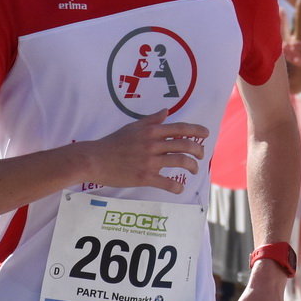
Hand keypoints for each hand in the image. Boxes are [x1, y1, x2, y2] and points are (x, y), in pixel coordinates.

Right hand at [77, 108, 208, 192]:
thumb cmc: (112, 142)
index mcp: (151, 131)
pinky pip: (167, 182)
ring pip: (180, 161)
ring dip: (192, 166)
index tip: (206, 134)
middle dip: (198, 150)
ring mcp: (150, 161)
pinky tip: (180, 189)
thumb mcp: (132, 127)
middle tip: (201, 155)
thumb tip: (166, 112)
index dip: (196, 130)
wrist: (94, 159)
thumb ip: (151, 120)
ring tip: (194, 169)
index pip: (180, 128)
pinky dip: (176, 187)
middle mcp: (153, 144)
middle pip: (185, 144)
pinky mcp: (144, 177)